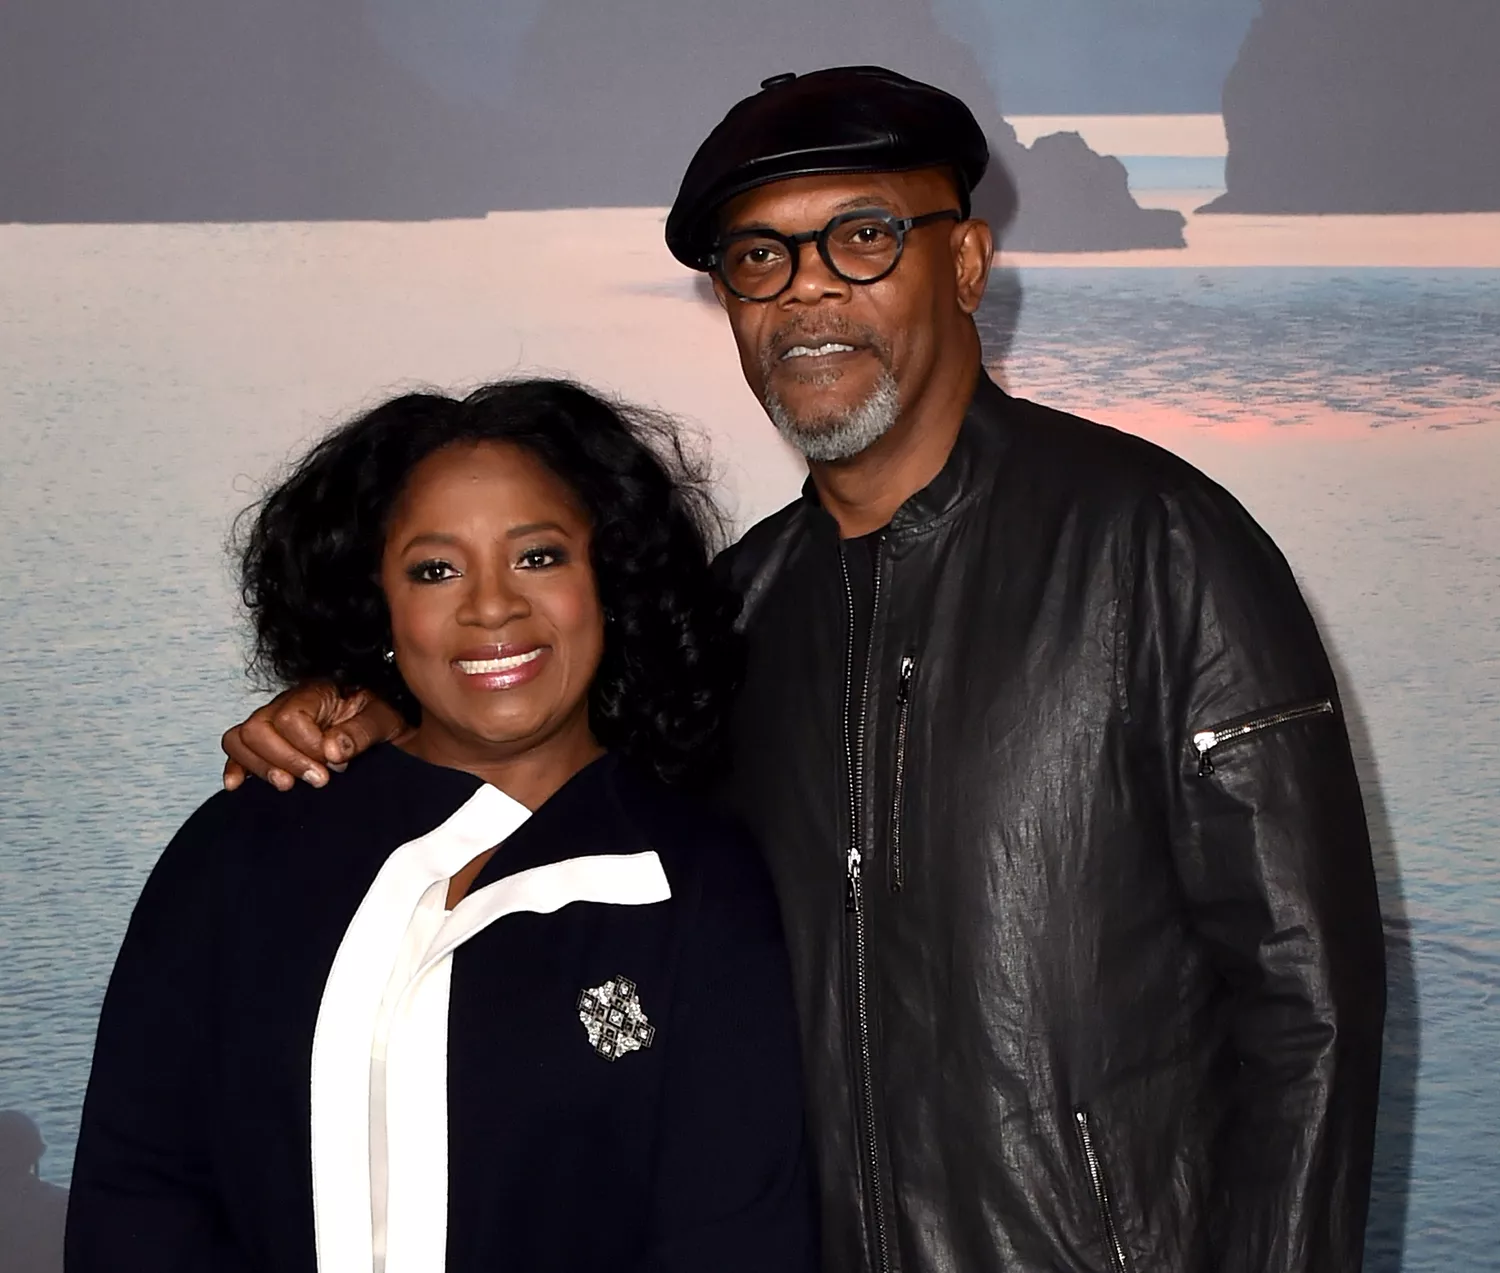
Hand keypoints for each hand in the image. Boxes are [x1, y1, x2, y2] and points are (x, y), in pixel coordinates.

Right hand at [220, 683, 406, 791]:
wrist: (387, 723)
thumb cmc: (383, 717)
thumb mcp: (384, 721)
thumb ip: (360, 732)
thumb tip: (331, 750)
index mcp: (315, 692)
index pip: (290, 718)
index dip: (308, 746)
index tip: (335, 764)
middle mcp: (286, 704)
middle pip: (257, 728)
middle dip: (285, 760)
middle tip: (317, 779)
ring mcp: (272, 723)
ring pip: (240, 739)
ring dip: (261, 767)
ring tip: (288, 784)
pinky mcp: (267, 744)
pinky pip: (237, 750)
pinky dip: (235, 768)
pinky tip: (238, 785)